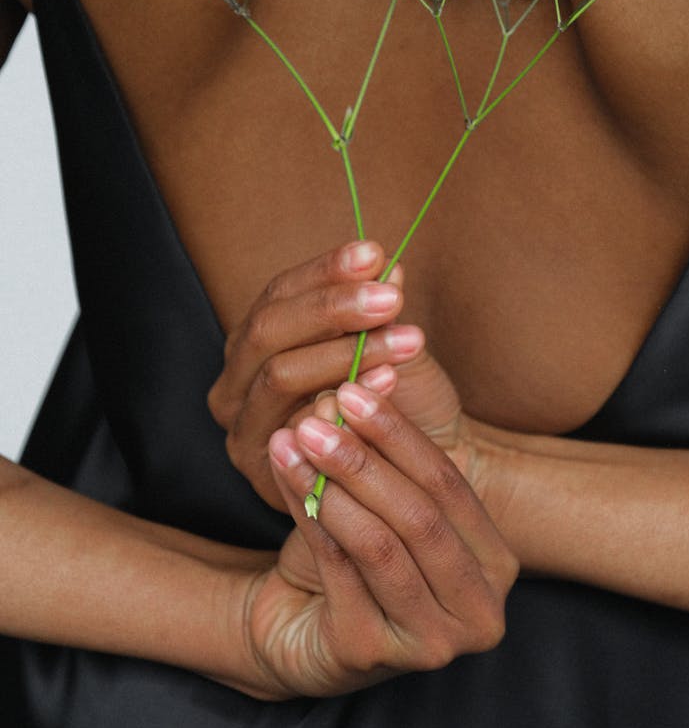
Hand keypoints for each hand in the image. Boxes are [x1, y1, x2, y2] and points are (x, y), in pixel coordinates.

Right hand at [208, 241, 469, 509]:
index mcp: (257, 339)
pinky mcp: (262, 470)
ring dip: (346, 352)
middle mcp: (237, 380)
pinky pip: (298, 426)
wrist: (411, 474)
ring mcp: (243, 427)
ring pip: (280, 375)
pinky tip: (387, 380)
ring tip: (404, 339)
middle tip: (390, 298)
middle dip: (332, 308)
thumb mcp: (387, 343)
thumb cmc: (395, 400)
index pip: (280, 292)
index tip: (373, 253)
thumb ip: (380, 309)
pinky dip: (345, 398)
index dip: (324, 270)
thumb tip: (385, 266)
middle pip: (268, 329)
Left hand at [237, 382, 518, 698]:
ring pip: (380, 545)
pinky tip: (283, 475)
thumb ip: (388, 453)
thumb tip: (361, 380)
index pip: (449, 485)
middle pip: (419, 517)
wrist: (302, 624)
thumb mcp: (388, 499)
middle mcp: (478, 613)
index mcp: (497, 565)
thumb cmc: (359, 552)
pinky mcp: (372, 656)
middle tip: (320, 415)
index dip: (399, 433)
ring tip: (296, 438)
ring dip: (332, 483)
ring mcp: (429, 644)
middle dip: (364, 459)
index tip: (354, 387)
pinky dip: (308, 514)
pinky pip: (338, 571)